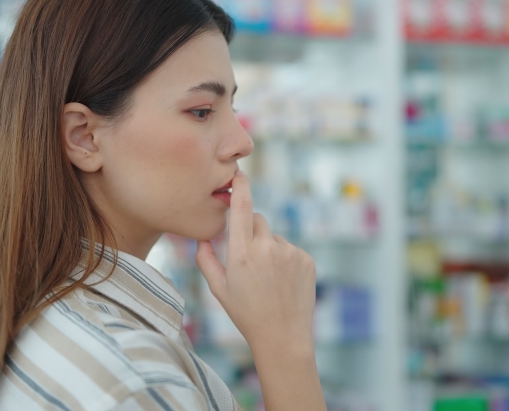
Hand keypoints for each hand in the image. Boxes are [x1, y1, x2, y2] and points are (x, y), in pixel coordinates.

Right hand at [196, 170, 316, 351]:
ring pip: (274, 237)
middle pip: (257, 220)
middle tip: (249, 260)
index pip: (242, 208)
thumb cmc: (246, 313)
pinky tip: (282, 282)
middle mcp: (267, 248)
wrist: (282, 336)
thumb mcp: (218, 288)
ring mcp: (290, 253)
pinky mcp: (306, 259)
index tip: (239, 173)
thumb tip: (202, 236)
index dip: (241, 187)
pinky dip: (285, 259)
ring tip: (268, 279)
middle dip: (251, 231)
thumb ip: (205, 258)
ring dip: (269, 249)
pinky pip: (290, 249)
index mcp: (241, 254)